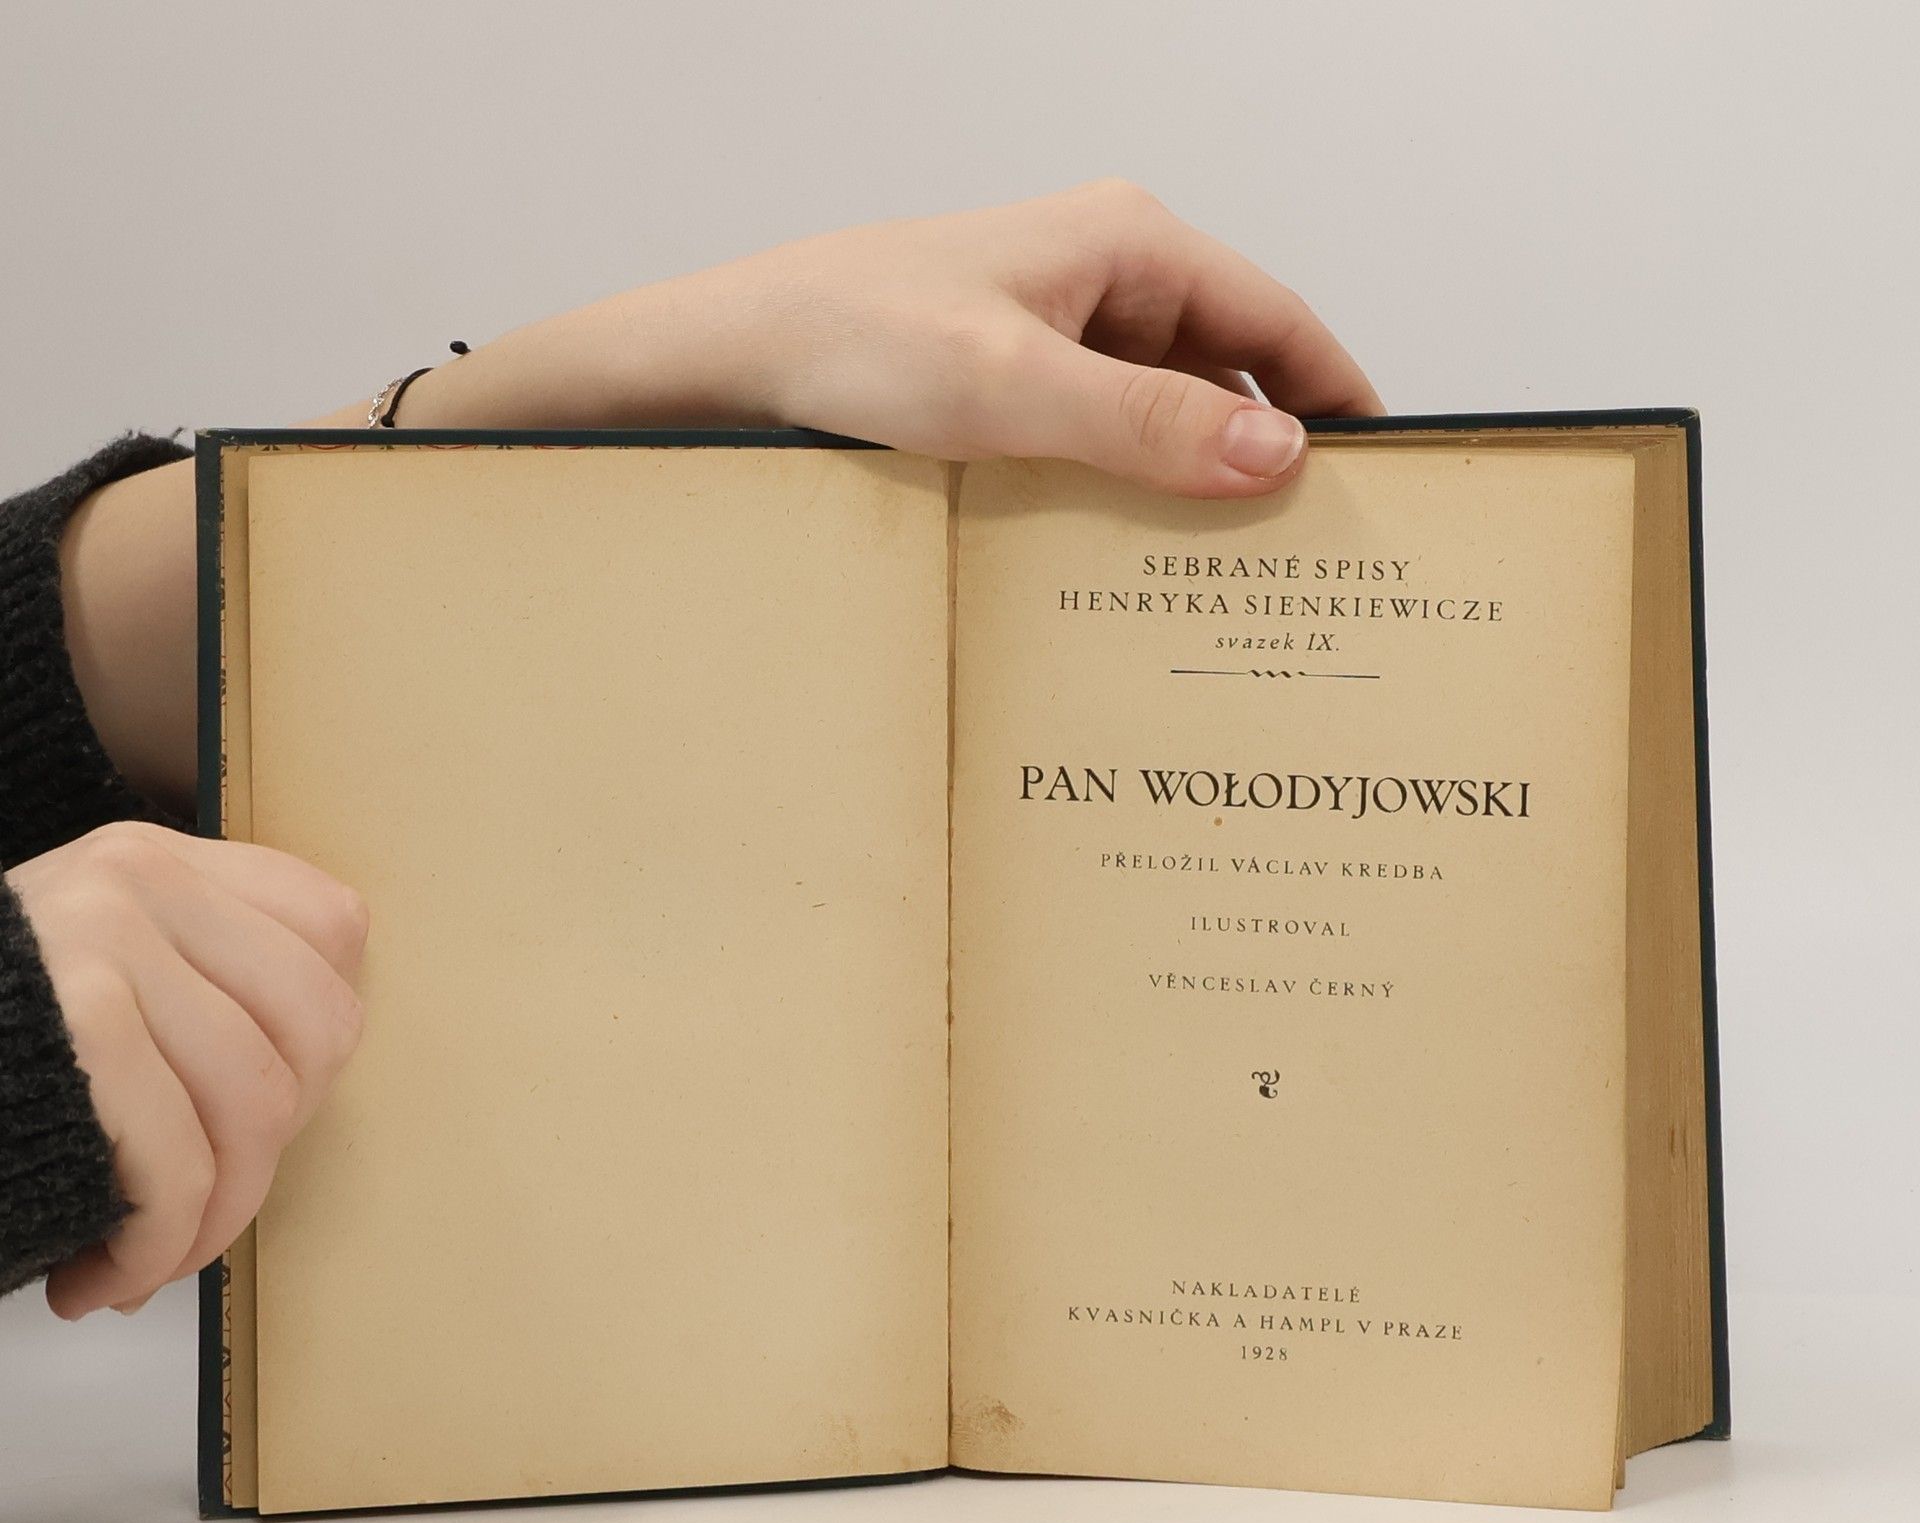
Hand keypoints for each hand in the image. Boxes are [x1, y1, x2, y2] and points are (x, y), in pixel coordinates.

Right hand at [8, 823, 368, 1317]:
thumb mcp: (88, 976)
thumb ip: (194, 987)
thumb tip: (310, 1074)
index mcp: (159, 862)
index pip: (333, 927)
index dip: (318, 1042)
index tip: (261, 1118)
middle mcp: (139, 880)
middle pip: (318, 1025)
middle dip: (273, 1146)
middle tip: (199, 1206)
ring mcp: (103, 940)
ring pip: (257, 1103)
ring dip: (212, 1218)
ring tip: (149, 1262)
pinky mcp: (73, 1017)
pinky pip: (179, 1157)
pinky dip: (158, 1245)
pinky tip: (105, 1276)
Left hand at [62, 184, 1382, 814]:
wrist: (703, 367)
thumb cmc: (836, 343)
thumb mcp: (1008, 387)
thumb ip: (1148, 422)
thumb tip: (1277, 457)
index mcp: (1123, 245)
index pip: (1279, 320)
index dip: (1337, 401)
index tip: (1380, 492)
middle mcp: (1093, 282)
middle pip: (1226, 371)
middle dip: (1267, 461)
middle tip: (1304, 570)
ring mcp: (1042, 338)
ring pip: (1158, 418)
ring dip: (1186, 491)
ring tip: (1219, 592)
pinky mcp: (995, 393)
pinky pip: (1091, 445)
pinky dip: (1119, 498)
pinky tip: (1117, 570)